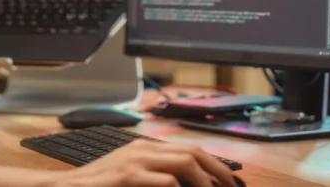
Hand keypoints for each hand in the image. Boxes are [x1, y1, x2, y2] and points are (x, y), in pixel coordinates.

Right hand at [50, 139, 238, 186]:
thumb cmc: (99, 186)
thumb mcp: (131, 174)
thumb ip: (155, 174)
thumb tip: (184, 183)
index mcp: (146, 147)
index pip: (190, 149)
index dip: (214, 164)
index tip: (230, 181)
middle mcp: (144, 148)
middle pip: (194, 151)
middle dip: (219, 171)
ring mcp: (136, 160)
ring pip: (185, 162)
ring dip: (206, 182)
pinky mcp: (128, 176)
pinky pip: (166, 181)